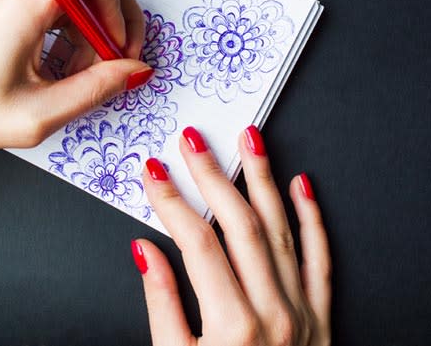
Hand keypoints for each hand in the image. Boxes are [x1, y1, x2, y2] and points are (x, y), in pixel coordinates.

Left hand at [0, 0, 149, 156]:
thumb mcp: (34, 115)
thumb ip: (96, 90)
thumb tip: (132, 71)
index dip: (120, 8)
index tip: (115, 48)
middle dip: (103, 24)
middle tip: (101, 68)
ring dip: (79, 27)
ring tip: (64, 73)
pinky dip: (56, 22)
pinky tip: (45, 60)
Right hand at [132, 126, 330, 345]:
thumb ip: (161, 305)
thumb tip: (145, 251)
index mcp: (231, 327)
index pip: (196, 243)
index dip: (171, 202)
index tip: (154, 172)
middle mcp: (273, 312)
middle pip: (238, 224)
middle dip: (211, 176)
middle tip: (193, 140)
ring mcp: (303, 312)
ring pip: (280, 229)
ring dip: (262, 178)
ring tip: (249, 140)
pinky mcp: (322, 317)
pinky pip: (321, 258)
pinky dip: (312, 219)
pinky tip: (301, 185)